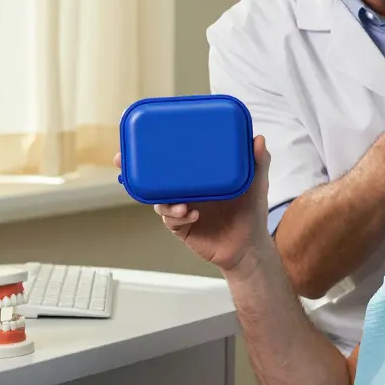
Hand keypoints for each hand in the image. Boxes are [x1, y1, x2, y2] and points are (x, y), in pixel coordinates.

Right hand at [115, 136, 272, 273]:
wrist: (249, 246)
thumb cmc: (251, 212)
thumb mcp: (256, 183)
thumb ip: (259, 161)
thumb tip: (259, 138)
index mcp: (199, 176)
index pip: (175, 159)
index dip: (157, 150)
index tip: (144, 137)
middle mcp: (187, 190)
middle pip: (157, 178)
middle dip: (139, 172)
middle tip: (125, 163)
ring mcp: (182, 208)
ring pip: (159, 200)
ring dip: (164, 200)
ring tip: (181, 203)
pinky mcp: (182, 227)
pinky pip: (171, 220)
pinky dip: (177, 215)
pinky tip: (191, 213)